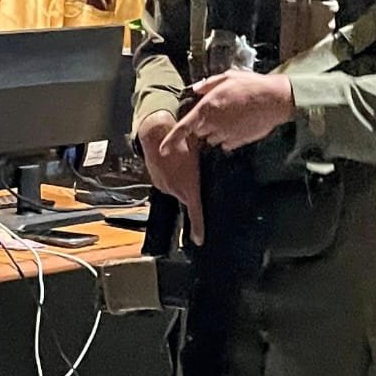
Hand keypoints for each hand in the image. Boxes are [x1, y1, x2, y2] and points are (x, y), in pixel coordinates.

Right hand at [137, 110, 204, 245]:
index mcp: (189, 187)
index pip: (195, 213)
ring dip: (181, 182)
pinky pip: (168, 185)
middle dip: (191, 191)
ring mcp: (165, 187)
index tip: (199, 241)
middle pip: (187, 198)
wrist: (156, 134)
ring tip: (182, 166)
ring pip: (177, 190)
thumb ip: (207, 169)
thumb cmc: (182, 142)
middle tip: (191, 176)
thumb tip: (218, 171)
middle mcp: (176, 190)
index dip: (198, 229)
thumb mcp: (200, 154)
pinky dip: (172, 178)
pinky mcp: (157, 183)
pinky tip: (174, 166)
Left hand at [168, 69, 295, 152]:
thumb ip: (208, 84)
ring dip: (215, 130)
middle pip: (199, 131)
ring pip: (212, 138)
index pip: (185, 127)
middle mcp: (214, 124)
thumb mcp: (228, 77)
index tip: (163, 150)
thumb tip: (196, 89)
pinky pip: (225, 143)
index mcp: (208, 107)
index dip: (172, 139)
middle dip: (203, 123)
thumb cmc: (252, 86)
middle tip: (218, 110)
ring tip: (231, 115)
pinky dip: (228, 136)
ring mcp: (226, 135)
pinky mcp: (237, 142)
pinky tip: (239, 124)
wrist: (275, 100)